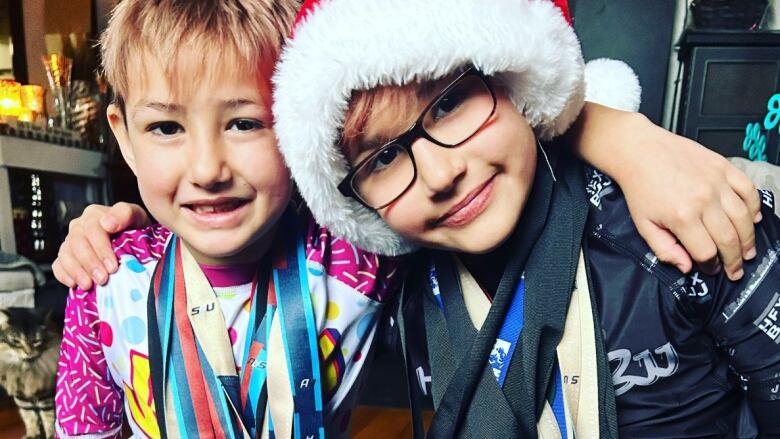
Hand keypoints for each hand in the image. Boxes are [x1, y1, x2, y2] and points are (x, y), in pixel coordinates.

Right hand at [53, 202, 151, 289]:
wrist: (135, 240)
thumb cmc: (135, 228)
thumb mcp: (137, 216)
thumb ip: (126, 214)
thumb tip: (108, 223)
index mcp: (95, 214)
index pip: (93, 230)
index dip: (101, 249)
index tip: (112, 266)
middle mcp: (80, 226)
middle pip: (77, 243)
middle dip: (90, 263)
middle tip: (102, 279)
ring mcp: (71, 241)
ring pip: (65, 254)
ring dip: (76, 271)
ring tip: (89, 285)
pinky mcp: (66, 255)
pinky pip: (58, 264)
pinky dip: (64, 275)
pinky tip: (75, 284)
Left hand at [612, 114, 759, 280]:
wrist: (640, 151)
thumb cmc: (640, 187)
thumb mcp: (643, 224)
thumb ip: (664, 249)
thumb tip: (686, 267)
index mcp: (682, 217)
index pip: (706, 252)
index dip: (710, 266)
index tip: (710, 269)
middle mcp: (703, 200)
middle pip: (729, 239)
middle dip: (734, 260)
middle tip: (735, 270)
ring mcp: (717, 182)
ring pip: (743, 218)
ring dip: (748, 239)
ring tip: (747, 251)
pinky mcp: (723, 167)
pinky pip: (749, 190)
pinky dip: (754, 207)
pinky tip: (752, 220)